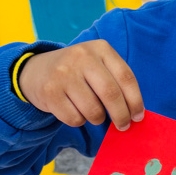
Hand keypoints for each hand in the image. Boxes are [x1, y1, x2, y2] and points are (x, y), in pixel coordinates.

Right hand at [18, 41, 143, 130]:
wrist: (37, 71)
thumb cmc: (78, 72)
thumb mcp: (98, 65)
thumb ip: (117, 82)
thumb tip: (135, 113)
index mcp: (100, 48)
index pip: (126, 77)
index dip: (135, 101)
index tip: (138, 116)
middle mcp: (82, 57)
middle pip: (111, 94)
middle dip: (121, 115)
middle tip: (123, 126)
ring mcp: (64, 74)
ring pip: (93, 110)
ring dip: (98, 119)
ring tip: (94, 114)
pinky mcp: (50, 92)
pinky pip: (75, 119)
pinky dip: (80, 121)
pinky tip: (75, 110)